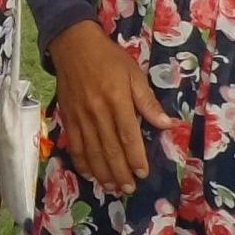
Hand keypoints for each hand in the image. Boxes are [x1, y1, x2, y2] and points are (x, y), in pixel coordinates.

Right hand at [48, 20, 157, 191]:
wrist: (73, 45)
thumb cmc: (109, 58)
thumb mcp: (134, 74)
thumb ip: (148, 101)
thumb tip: (166, 124)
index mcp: (117, 99)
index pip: (127, 135)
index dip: (135, 157)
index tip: (142, 172)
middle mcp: (97, 111)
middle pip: (109, 148)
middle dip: (120, 172)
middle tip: (128, 189)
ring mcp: (80, 116)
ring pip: (91, 151)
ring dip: (102, 172)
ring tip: (112, 187)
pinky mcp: (67, 117)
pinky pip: (74, 145)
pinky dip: (81, 162)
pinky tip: (89, 174)